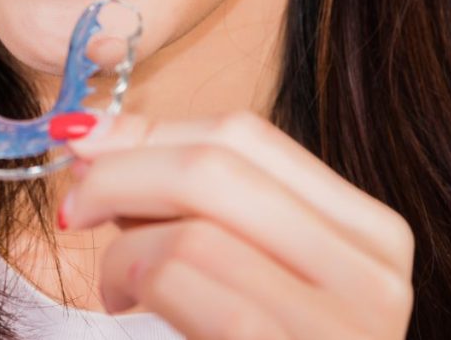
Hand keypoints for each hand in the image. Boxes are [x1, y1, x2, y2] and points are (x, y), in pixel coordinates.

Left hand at [59, 111, 414, 338]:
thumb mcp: (244, 267)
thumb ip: (194, 202)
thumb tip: (100, 136)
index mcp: (369, 233)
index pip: (247, 137)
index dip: (151, 130)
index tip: (88, 142)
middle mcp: (375, 273)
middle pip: (218, 166)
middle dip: (121, 171)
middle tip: (75, 202)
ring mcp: (347, 327)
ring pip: (193, 227)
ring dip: (123, 243)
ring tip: (115, 278)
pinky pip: (185, 279)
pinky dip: (131, 274)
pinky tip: (121, 297)